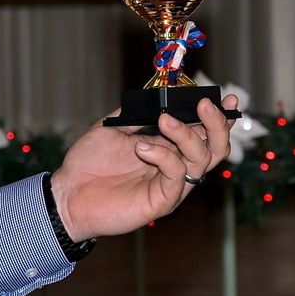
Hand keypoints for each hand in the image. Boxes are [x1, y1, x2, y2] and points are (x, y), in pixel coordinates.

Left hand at [52, 94, 238, 241]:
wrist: (67, 193)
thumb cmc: (87, 163)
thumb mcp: (111, 128)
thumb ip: (134, 113)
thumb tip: (155, 94)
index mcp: (167, 148)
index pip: (203, 133)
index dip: (218, 117)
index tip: (227, 98)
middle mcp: (175, 166)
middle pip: (215, 148)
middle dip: (216, 125)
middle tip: (203, 105)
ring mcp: (171, 185)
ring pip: (201, 160)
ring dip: (186, 135)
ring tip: (163, 120)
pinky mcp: (162, 201)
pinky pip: (177, 177)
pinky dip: (164, 156)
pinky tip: (142, 147)